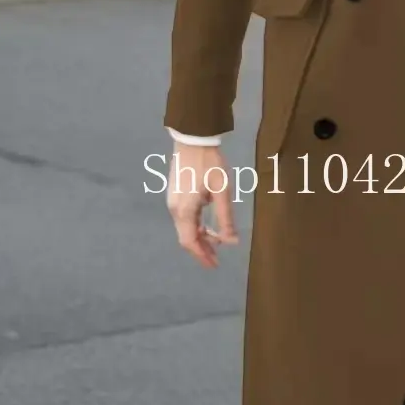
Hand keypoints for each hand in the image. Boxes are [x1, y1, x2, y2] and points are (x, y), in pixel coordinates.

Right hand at [166, 143, 238, 267]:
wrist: (192, 139)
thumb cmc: (209, 164)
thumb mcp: (222, 191)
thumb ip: (225, 217)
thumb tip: (231, 241)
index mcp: (184, 211)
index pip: (189, 242)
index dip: (202, 255)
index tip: (215, 265)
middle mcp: (174, 209)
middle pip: (186, 237)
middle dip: (202, 248)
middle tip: (218, 257)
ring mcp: (173, 201)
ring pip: (185, 227)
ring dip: (200, 236)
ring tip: (217, 240)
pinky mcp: (175, 194)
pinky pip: (185, 217)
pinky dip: (196, 225)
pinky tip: (208, 223)